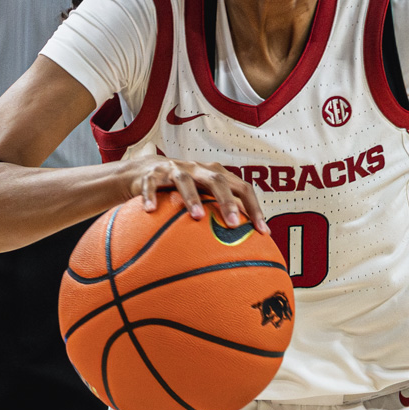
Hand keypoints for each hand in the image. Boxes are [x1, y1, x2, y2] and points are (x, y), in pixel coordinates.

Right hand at [127, 155, 268, 234]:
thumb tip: (249, 240)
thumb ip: (224, 211)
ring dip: (192, 197)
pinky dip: (151, 195)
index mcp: (216, 174)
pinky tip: (150, 211)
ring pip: (185, 180)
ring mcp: (175, 169)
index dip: (254, 208)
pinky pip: (151, 183)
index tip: (262, 232)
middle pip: (217, 180)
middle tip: (233, 224)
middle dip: (227, 201)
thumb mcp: (206, 195)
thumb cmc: (183, 187)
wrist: (146, 170)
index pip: (241, 187)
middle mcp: (198, 169)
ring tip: (197, 216)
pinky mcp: (152, 173)